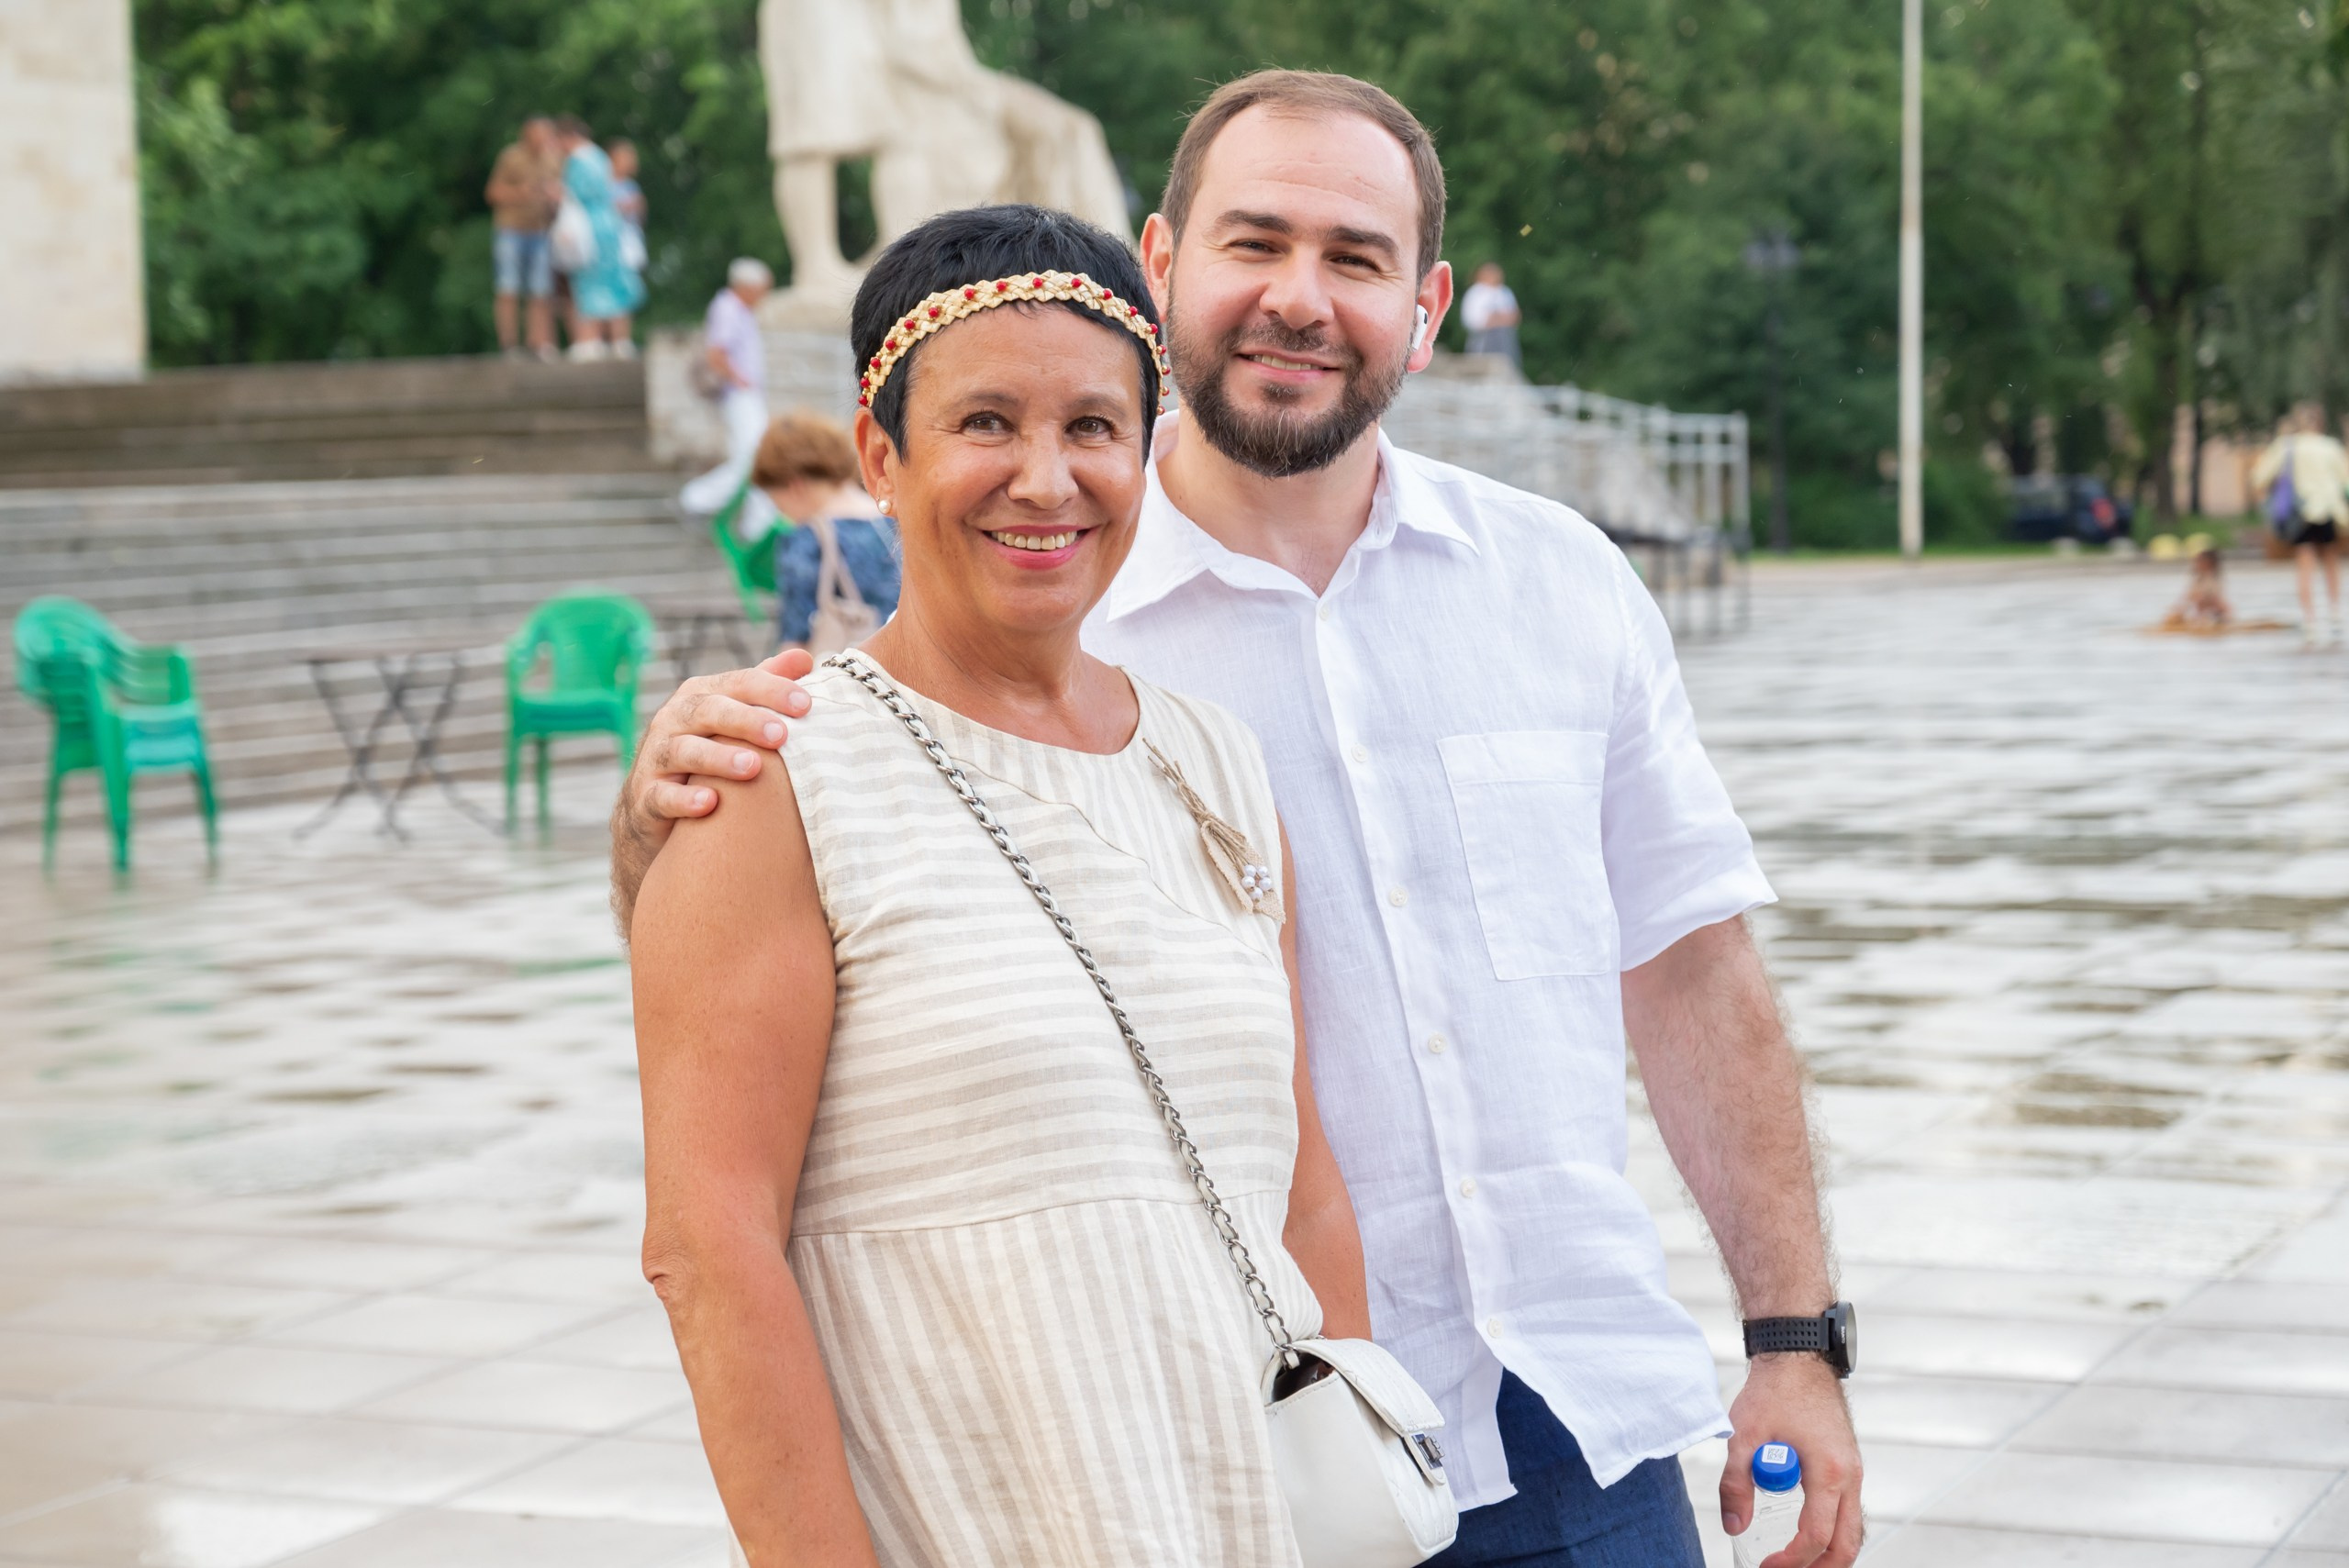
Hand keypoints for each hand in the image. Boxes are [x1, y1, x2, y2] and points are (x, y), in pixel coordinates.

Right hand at [611, 650, 813, 937]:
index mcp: (701, 695)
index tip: (806, 704)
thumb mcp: (733, 715)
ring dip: (718, 758)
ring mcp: (657, 757)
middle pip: (708, 711)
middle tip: (780, 734)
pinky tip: (709, 803)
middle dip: (745, 720)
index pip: (738, 683)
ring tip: (752, 767)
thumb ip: (764, 686)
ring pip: (684, 751)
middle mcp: (675, 719)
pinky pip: (663, 796)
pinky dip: (684, 799)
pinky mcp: (647, 796)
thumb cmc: (708, 749)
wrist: (655, 803)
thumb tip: (804, 657)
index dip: (771, 690)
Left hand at [1720, 1355, 1862, 1567]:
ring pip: (1853, 1528)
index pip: (1816, 1535)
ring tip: (1797, 1562)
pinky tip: (1808, 1533)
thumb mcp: (1744, 1436)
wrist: (1798, 1356)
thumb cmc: (1774, 1391)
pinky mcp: (1848, 1462)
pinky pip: (1848, 1509)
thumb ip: (1735, 1483)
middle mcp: (1851, 1476)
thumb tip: (1734, 1526)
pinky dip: (1832, 1529)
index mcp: (1830, 1472)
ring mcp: (1854, 1470)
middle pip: (1848, 1543)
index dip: (1791, 1560)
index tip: (1766, 1566)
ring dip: (1829, 1552)